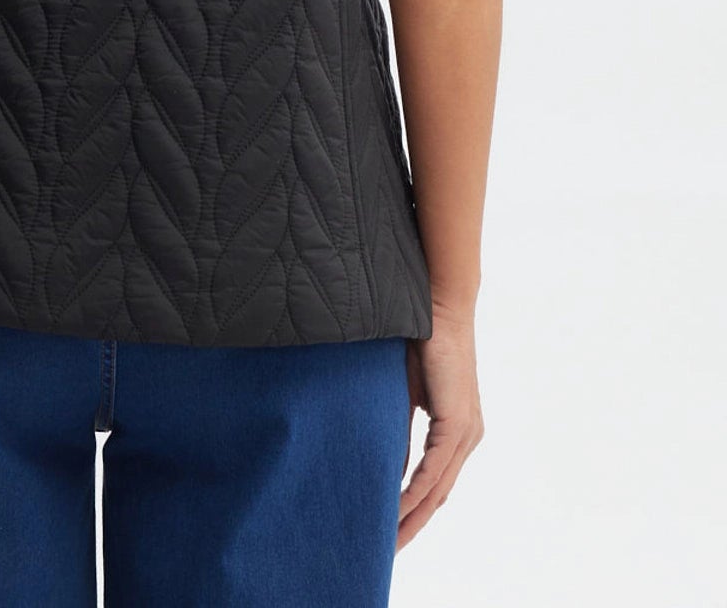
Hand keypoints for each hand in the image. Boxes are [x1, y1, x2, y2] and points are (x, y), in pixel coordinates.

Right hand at [397, 303, 484, 548]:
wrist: (439, 306)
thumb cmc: (421, 341)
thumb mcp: (408, 395)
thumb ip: (402, 430)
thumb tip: (390, 464)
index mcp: (458, 430)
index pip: (436, 482)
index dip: (415, 509)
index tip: (391, 529)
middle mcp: (467, 436)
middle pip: (439, 496)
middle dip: (413, 525)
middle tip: (387, 549)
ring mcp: (465, 431)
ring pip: (438, 489)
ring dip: (412, 516)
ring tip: (389, 538)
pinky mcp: (457, 422)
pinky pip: (434, 468)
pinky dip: (414, 491)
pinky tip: (396, 506)